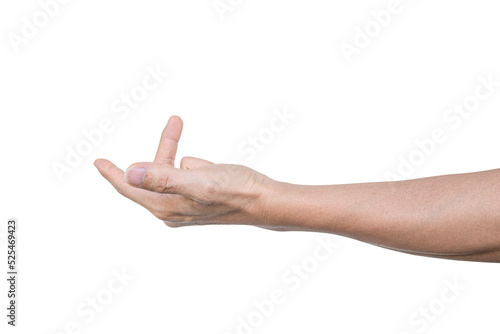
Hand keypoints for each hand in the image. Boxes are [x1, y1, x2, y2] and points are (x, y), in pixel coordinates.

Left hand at [94, 116, 273, 227]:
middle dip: (163, 148)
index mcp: (166, 206)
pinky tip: (211, 168)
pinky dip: (193, 164)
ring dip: (177, 152)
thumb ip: (163, 178)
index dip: (113, 174)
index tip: (98, 162)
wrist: (265, 200)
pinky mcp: (197, 195)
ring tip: (193, 134)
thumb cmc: (236, 192)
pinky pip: (186, 172)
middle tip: (176, 122)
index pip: (130, 188)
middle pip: (152, 174)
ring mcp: (185, 202)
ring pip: (170, 170)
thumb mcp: (199, 182)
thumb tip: (128, 173)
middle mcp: (172, 207)